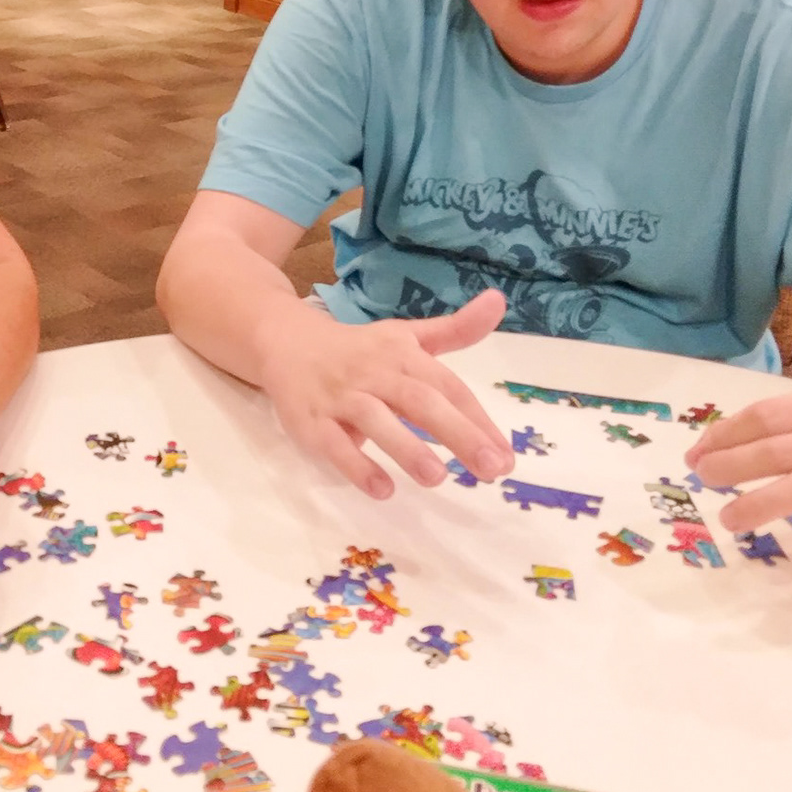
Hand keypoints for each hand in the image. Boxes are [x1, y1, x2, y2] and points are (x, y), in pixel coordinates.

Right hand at [255, 289, 515, 499]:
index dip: (478, 419)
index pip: (447, 386)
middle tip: (491, 470)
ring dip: (406, 448)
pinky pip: (333, 443)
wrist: (286, 341)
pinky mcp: (310, 420)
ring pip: (375, 420)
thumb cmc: (360, 349)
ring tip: (437, 478)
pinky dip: (356, 465)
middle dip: (457, 434)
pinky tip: (382, 490)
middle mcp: (374, 372)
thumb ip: (455, 329)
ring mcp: (341, 397)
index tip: (506, 455)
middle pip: (419, 400)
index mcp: (403, 354)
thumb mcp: (407, 337)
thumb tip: (499, 300)